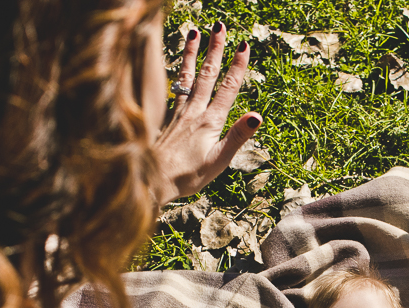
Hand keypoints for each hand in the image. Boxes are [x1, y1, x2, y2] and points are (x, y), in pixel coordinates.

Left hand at [153, 22, 261, 203]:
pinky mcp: (169, 118)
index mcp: (210, 122)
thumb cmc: (187, 175)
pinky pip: (175, 88)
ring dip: (193, 54)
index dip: (237, 67)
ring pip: (188, 77)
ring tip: (195, 33)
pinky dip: (178, 72)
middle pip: (207, 75)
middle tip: (220, 26)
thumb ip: (237, 137)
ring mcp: (179, 113)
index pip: (227, 89)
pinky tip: (179, 66)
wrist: (151, 181)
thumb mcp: (218, 160)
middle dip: (215, 49)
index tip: (244, 45)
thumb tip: (257, 116)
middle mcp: (194, 112)